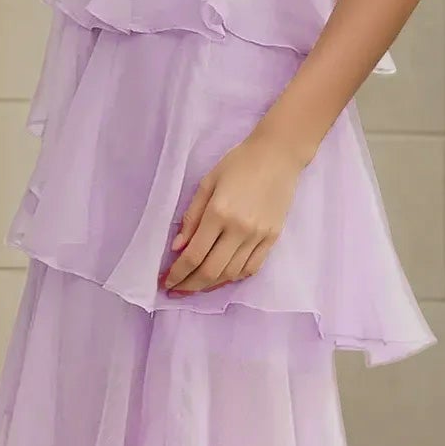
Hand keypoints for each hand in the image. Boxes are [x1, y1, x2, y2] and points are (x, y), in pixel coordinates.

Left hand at [160, 129, 305, 294]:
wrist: (278, 155)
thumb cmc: (239, 163)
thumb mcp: (207, 183)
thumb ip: (191, 217)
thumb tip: (177, 247)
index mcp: (218, 212)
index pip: (193, 254)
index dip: (177, 273)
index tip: (165, 282)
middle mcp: (239, 229)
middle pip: (211, 270)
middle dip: (190, 285)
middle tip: (176, 290)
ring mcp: (258, 236)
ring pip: (231, 273)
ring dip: (210, 285)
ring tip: (195, 286)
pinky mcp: (273, 237)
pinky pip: (252, 268)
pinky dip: (234, 277)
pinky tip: (222, 277)